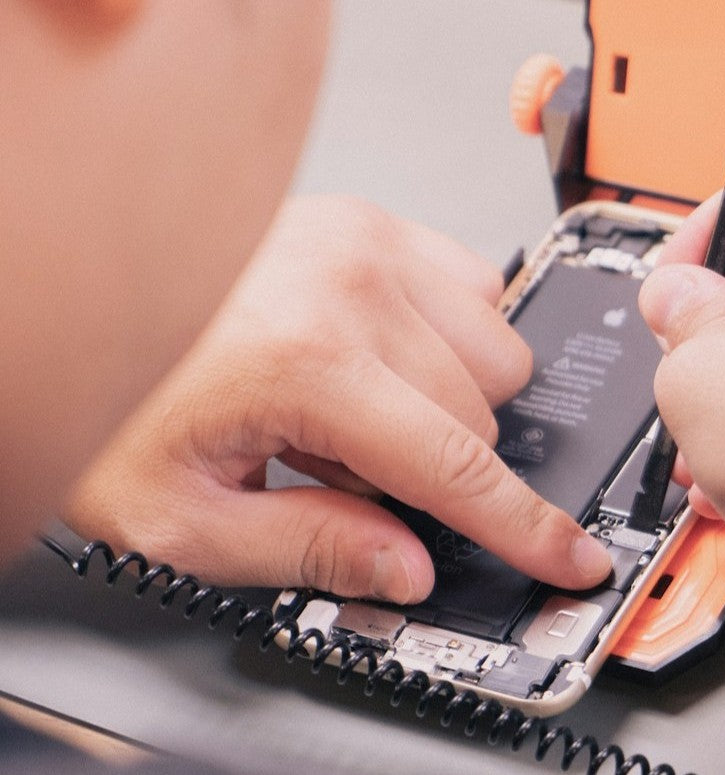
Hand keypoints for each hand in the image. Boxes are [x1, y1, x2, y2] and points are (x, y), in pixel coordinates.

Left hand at [66, 196, 610, 602]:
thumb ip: (305, 551)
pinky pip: (478, 286)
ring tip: (358, 403)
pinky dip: (452, 334)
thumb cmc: (110, 388)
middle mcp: (353, 287)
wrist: (70, 284)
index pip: (458, 469)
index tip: (571, 555)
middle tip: (342, 466)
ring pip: (497, 350)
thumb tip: (403, 567)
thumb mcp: (179, 516)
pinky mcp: (372, 220)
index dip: (525, 529)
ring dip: (450, 397)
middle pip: (482, 418)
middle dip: (432, 464)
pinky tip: (382, 352)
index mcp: (309, 364)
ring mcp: (368, 241)